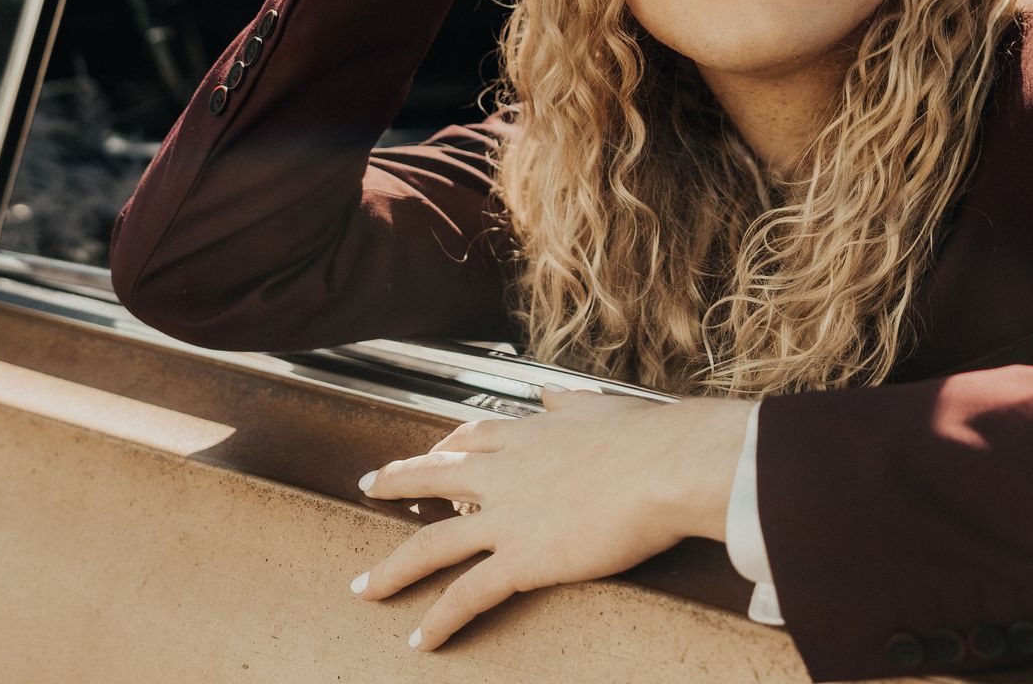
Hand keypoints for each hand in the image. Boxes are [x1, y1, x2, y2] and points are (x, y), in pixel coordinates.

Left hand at [348, 385, 752, 652]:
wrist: (666, 467)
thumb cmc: (648, 438)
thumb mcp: (599, 406)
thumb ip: (568, 403)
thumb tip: (550, 393)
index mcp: (528, 435)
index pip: (471, 436)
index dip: (445, 444)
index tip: (433, 449)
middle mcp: (505, 473)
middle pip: (432, 476)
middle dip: (395, 481)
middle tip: (367, 486)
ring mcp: (506, 518)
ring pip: (430, 544)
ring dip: (392, 569)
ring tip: (365, 587)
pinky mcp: (520, 560)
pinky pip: (466, 595)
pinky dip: (437, 620)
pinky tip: (419, 639)